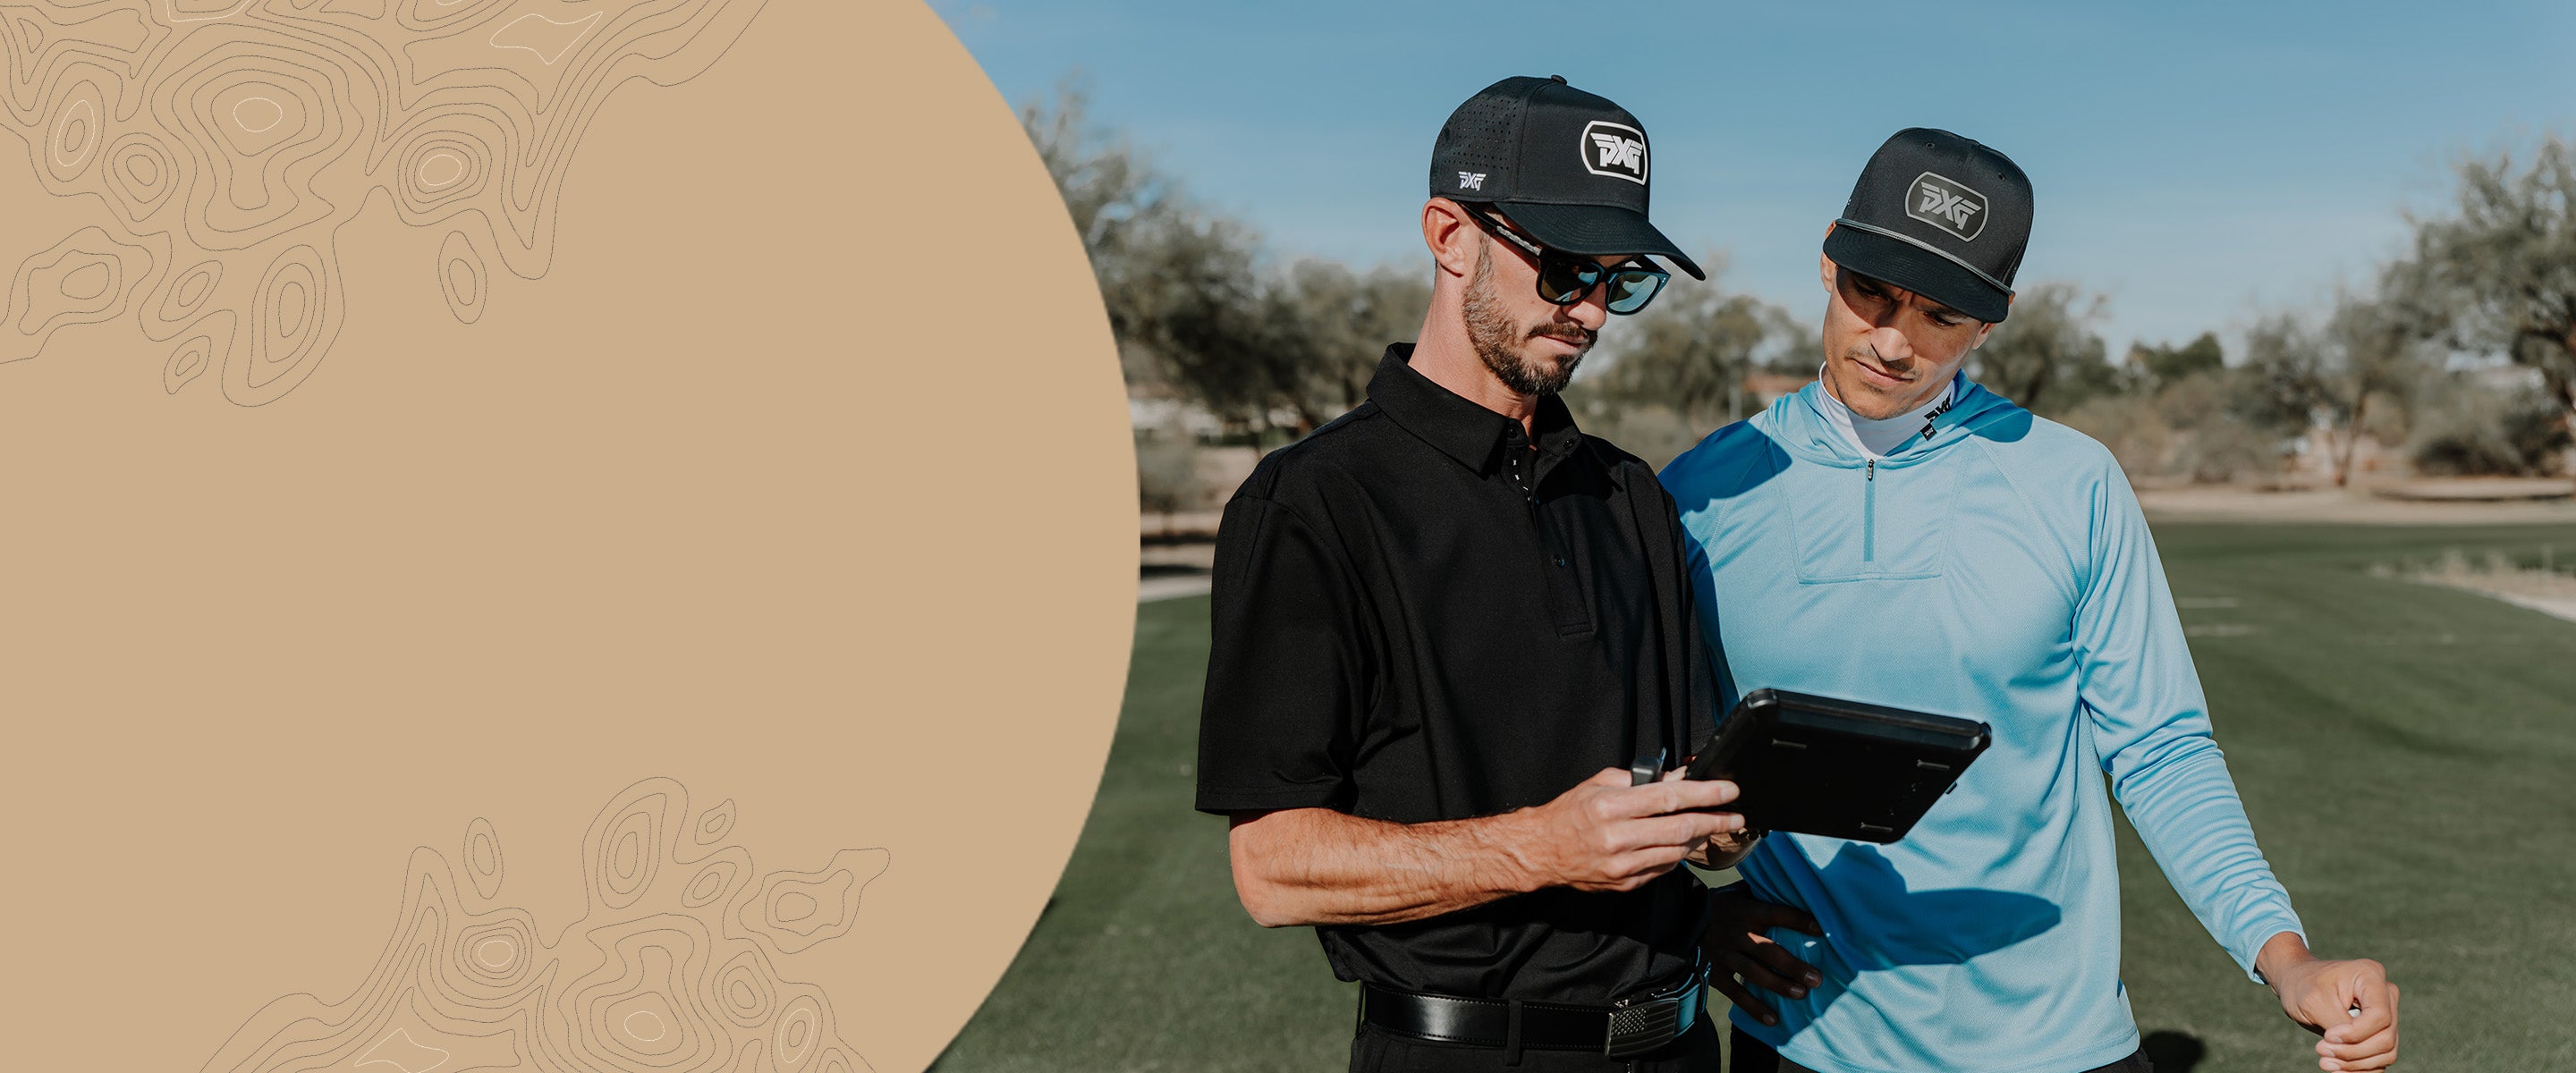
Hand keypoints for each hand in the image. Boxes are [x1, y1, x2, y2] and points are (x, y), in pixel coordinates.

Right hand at [1511, 768, 1744, 892]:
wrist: (1541, 851)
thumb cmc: (1569, 813)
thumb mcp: (1600, 784)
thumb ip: (1640, 781)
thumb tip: (1678, 777)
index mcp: (1612, 806)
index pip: (1670, 798)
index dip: (1705, 794)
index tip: (1729, 791)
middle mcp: (1618, 838)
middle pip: (1681, 829)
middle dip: (1716, 821)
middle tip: (1737, 816)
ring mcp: (1623, 866)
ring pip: (1676, 852)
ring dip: (1699, 839)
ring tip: (1711, 827)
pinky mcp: (1625, 884)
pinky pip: (1662, 869)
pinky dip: (1676, 855)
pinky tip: (1680, 844)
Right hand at [1700, 883, 1822, 1026]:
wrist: (1677, 919)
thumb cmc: (1716, 906)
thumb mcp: (1735, 893)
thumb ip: (1759, 893)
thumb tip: (1789, 888)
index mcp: (1745, 910)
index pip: (1777, 914)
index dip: (1800, 921)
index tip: (1822, 930)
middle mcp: (1736, 933)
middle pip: (1769, 951)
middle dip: (1794, 966)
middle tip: (1817, 979)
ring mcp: (1724, 954)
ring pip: (1754, 973)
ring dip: (1779, 986)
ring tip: (1800, 995)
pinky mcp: (1714, 972)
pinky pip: (1735, 992)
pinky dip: (1754, 1008)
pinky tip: (1773, 1019)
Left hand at [2257, 933, 2398, 1070]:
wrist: (2297, 984)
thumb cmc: (2303, 986)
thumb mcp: (2313, 1001)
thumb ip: (2337, 1023)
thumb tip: (2356, 1051)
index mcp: (2371, 975)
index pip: (2379, 1016)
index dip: (2356, 1034)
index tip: (2328, 1037)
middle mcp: (2385, 994)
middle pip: (2385, 1037)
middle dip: (2353, 1052)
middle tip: (2321, 1051)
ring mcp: (2387, 1014)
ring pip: (2386, 1052)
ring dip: (2355, 1064)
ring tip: (2325, 1062)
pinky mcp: (2380, 1032)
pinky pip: (2380, 1058)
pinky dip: (2360, 1068)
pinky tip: (2337, 1068)